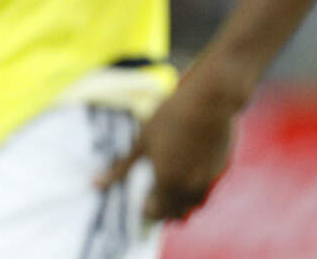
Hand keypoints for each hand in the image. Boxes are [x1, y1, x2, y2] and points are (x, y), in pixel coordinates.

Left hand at [96, 73, 242, 221]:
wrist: (209, 102)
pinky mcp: (220, 173)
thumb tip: (95, 184)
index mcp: (168, 184)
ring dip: (180, 202)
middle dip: (162, 208)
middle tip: (152, 194)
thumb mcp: (141, 141)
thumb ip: (121, 168)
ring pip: (192, 206)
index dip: (145, 209)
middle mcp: (190, 190)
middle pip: (175, 214)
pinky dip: (195, 190)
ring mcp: (208, 183)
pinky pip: (205, 192)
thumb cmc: (170, 118)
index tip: (139, 199)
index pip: (155, 213)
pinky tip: (187, 171)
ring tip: (169, 184)